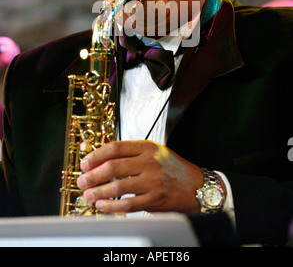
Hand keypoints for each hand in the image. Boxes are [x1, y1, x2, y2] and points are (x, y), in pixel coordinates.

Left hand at [77, 140, 204, 213]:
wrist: (196, 186)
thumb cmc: (173, 168)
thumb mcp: (155, 151)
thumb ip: (132, 152)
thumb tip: (102, 158)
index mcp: (147, 147)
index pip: (115, 148)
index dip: (96, 155)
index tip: (85, 163)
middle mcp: (149, 162)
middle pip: (113, 166)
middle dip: (92, 175)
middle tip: (82, 180)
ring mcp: (152, 181)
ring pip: (117, 186)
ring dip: (98, 192)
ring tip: (88, 195)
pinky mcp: (154, 199)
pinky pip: (127, 204)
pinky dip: (111, 206)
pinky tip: (102, 206)